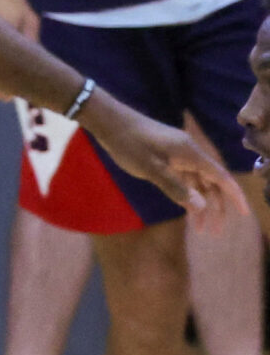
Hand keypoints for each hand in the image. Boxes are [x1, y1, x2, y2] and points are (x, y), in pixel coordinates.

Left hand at [81, 92, 242, 225]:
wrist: (110, 122)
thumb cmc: (129, 144)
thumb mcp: (151, 169)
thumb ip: (175, 188)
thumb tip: (201, 207)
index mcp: (191, 154)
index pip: (221, 177)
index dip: (234, 196)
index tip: (243, 213)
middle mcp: (190, 153)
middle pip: (212, 183)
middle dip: (216, 207)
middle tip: (214, 232)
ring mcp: (179, 154)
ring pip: (198, 182)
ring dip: (200, 204)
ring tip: (200, 228)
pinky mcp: (168, 156)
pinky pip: (185, 178)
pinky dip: (188, 194)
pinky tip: (187, 208)